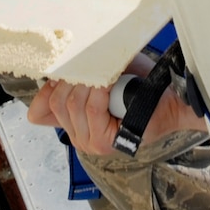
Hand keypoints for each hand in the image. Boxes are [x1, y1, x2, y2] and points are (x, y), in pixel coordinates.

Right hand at [26, 68, 204, 156]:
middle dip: (73, 79)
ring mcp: (89, 142)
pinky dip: (100, 91)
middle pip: (58, 102)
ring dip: (89, 83)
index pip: (40, 110)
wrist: (168, 100)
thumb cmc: (140, 86)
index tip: (60, 71)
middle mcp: (77, 137)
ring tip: (106, 75)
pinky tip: (111, 83)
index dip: (47, 88)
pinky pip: (91, 109)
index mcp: (73, 124)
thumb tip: (49, 74)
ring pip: (73, 104)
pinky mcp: (103, 142)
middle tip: (93, 67)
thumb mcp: (101, 76)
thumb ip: (74, 79)